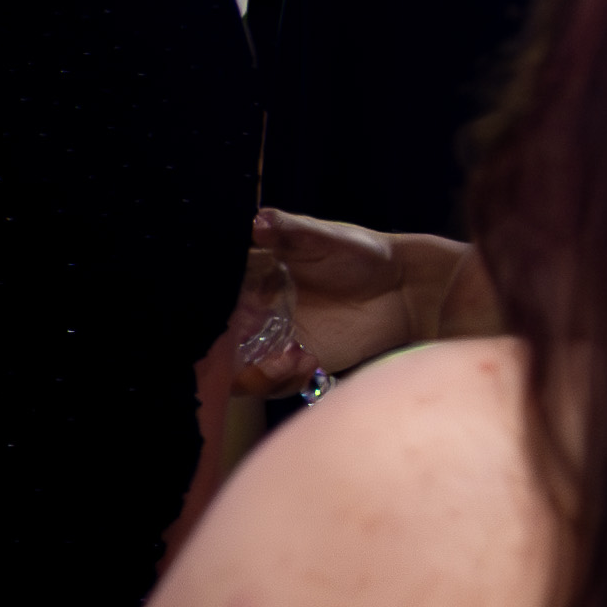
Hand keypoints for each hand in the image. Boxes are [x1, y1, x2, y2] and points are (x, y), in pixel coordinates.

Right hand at [216, 210, 436, 397]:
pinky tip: (309, 361)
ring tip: (294, 357)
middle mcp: (250, 311)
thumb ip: (289, 231)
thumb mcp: (325, 236)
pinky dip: (283, 380)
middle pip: (212, 343)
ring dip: (256, 374)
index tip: (224, 319)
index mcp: (247, 276)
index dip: (204, 313)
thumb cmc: (361, 253)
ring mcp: (269, 340)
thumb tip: (257, 222)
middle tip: (255, 349)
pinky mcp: (293, 362)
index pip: (207, 299)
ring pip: (237, 371)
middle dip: (223, 356)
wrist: (403, 289)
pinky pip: (272, 384)